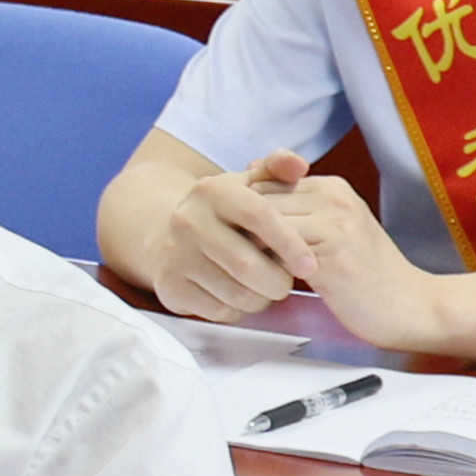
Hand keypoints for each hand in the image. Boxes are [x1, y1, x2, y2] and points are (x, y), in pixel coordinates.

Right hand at [123, 163, 313, 326]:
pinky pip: (220, 311)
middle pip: (247, 266)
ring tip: (265, 288)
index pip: (258, 216)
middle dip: (278, 282)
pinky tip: (240, 295)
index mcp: (212, 190)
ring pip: (237, 294)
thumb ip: (279, 168)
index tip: (309, 265)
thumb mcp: (249, 183)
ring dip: (261, 299)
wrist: (166, 234)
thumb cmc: (224, 213)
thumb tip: (298, 164)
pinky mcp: (170, 287)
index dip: (289, 243)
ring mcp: (176, 255)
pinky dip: (239, 310)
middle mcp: (188, 220)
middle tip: (287, 283)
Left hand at [246, 175, 457, 351]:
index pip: (265, 181)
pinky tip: (269, 284)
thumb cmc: (367, 273)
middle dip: (243, 226)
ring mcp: (335, 223)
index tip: (240, 234)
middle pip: (260, 199)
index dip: (245, 209)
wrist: (411, 306)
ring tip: (253, 271)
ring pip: (266, 224)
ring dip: (251, 247)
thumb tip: (250, 179)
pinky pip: (279, 252)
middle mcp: (334, 197)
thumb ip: (298, 208)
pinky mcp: (332, 254)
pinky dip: (267, 267)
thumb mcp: (333, 229)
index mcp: (333, 187)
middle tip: (238, 255)